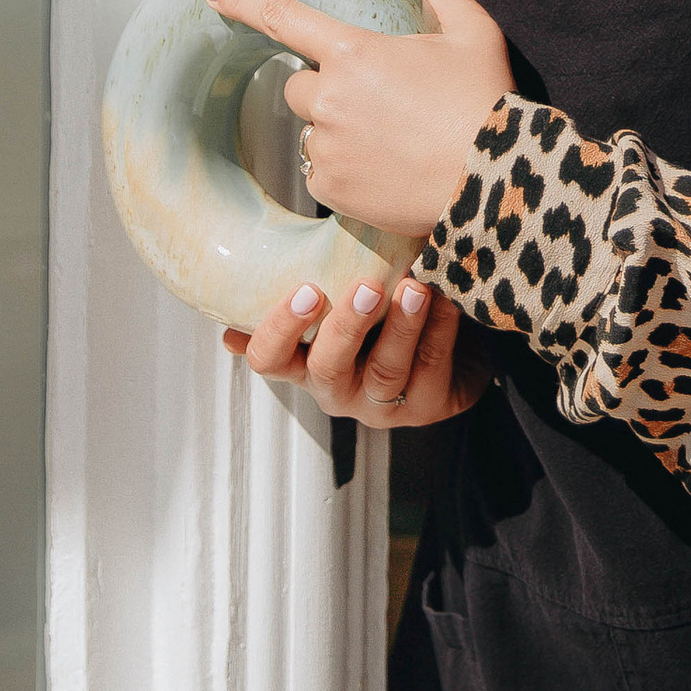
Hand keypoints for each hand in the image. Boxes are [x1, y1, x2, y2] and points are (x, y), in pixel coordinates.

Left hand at [199, 0, 511, 240]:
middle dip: (325, 90)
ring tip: (393, 143)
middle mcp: (331, 97)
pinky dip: (346, 171)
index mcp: (355, 52)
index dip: (243, 0)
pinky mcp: (332, 189)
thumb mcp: (478, 40)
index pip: (284, 17)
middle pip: (298, 86)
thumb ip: (453, 7)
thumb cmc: (486, 104)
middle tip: (376, 103)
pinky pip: (323, 174)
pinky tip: (386, 173)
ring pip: (314, 133)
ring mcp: (328, 146)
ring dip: (338, 133)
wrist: (493, 181)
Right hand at [226, 271, 492, 426]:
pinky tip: (445, 296)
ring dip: (401, 327)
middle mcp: (337, 390)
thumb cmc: (380, 310)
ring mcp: (382, 404)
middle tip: (367, 287)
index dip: (280, 329)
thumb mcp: (337, 297)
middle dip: (347, 327)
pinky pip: (432, 368)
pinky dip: (440, 328)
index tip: (305, 289)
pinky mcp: (427, 406)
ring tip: (414, 288)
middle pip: (329, 369)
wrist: (449, 344)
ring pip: (385, 372)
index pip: (269, 358)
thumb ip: (304, 286)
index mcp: (303, 362)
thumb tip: (240, 284)